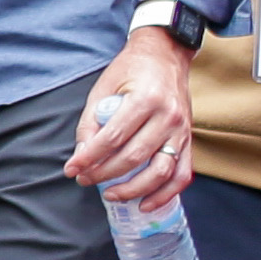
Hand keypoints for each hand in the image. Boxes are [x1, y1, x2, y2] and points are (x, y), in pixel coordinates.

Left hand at [67, 30, 195, 205]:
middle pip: (135, 156)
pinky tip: (146, 203)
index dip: (89, 157)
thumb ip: (91, 123)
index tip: (71, 169)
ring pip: (161, 171)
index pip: (112, 138)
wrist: (165, 56)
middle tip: (84, 180)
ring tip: (111, 195)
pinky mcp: (189, 140)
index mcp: (144, 100)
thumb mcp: (103, 89)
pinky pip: (182, 174)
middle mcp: (168, 116)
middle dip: (105, 173)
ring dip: (134, 189)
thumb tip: (80, 157)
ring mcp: (182, 130)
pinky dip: (165, 193)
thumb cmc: (130, 71)